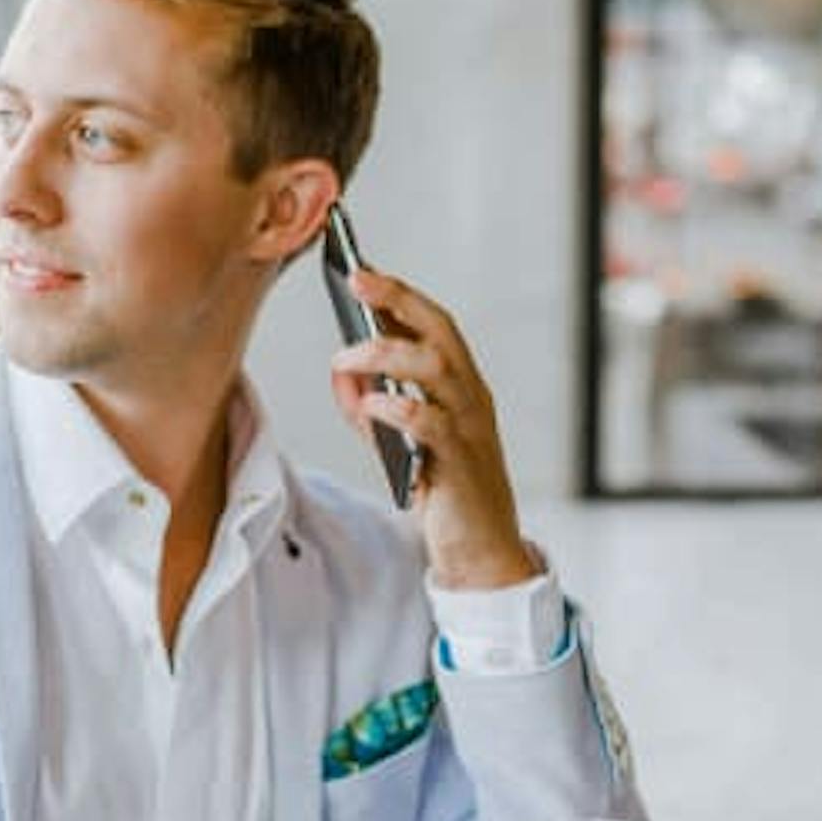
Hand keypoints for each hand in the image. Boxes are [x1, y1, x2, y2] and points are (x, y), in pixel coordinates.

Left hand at [326, 267, 535, 590]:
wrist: (481, 551)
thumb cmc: (445, 492)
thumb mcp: (399, 441)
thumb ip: (370, 406)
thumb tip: (340, 371)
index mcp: (461, 387)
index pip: (435, 325)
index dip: (400, 294)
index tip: (363, 269)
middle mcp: (470, 398)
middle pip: (439, 331)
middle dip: (398, 299)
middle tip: (356, 280)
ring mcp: (469, 427)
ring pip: (435, 367)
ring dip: (385, 352)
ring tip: (345, 356)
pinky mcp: (459, 462)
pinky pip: (430, 423)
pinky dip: (398, 407)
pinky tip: (371, 403)